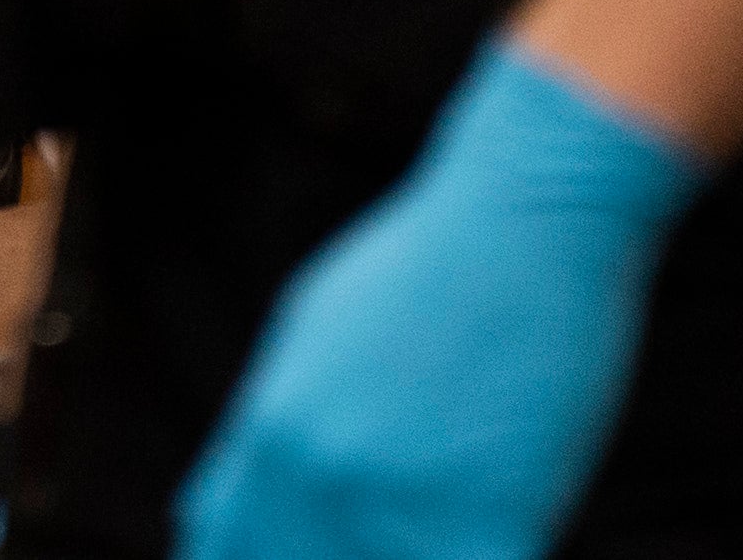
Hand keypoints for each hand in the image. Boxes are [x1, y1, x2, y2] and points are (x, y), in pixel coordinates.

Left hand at [174, 36, 701, 559]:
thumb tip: (268, 472)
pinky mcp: (483, 524)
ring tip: (449, 528)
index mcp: (266, 430)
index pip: (217, 541)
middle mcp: (308, 475)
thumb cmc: (434, 268)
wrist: (525, 218)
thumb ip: (289, 416)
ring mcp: (388, 502)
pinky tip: (510, 540)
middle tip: (396, 536)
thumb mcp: (320, 333)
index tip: (295, 553)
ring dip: (414, 558)